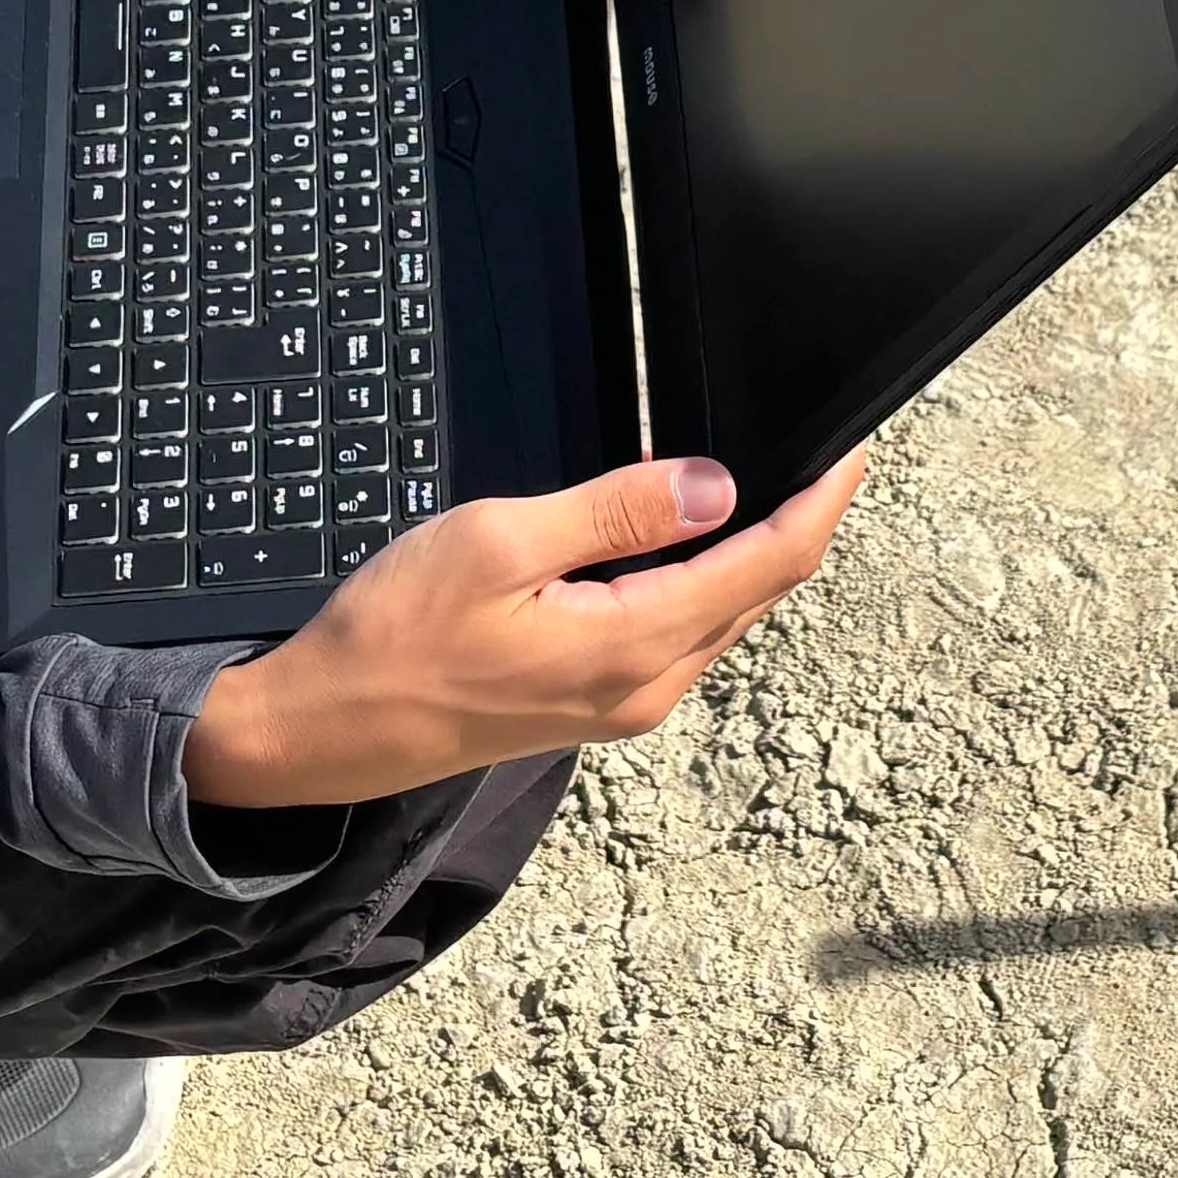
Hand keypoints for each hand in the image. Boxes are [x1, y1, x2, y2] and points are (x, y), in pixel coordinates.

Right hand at [187, 450, 867, 806]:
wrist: (323, 728)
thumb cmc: (391, 634)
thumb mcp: (499, 542)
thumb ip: (612, 512)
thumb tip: (714, 487)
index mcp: (634, 645)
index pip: (768, 565)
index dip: (821, 502)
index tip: (854, 449)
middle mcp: (646, 687)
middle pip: (757, 594)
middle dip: (801, 522)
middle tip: (829, 453)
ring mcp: (622, 703)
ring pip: (722, 617)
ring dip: (757, 554)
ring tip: (782, 486)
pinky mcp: (592, 704)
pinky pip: (679, 635)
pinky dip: (707, 583)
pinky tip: (697, 543)